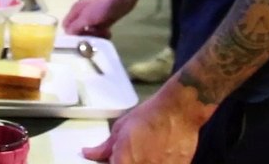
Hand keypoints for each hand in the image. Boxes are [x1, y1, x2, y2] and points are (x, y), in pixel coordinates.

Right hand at [62, 0, 135, 38]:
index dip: (70, 36)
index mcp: (76, 11)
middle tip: (91, 43)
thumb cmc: (103, 5)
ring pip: (90, 32)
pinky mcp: (104, 21)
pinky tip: (108, 34)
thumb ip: (75, 27)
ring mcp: (94, 18)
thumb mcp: (87, 17)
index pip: (66, 26)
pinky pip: (100, 31)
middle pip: (78, 31)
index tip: (77, 45)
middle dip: (84, 38)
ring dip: (95, 37)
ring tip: (102, 37)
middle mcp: (83, 15)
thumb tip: (67, 36)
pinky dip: (103, 35)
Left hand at [82, 87, 202, 162]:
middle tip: (131, 154)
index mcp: (123, 161)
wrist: (179, 110)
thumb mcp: (122, 128)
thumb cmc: (151, 115)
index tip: (116, 160)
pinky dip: (159, 162)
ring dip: (144, 162)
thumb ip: (105, 147)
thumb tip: (89, 153)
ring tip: (148, 152)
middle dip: (126, 162)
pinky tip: (159, 155)